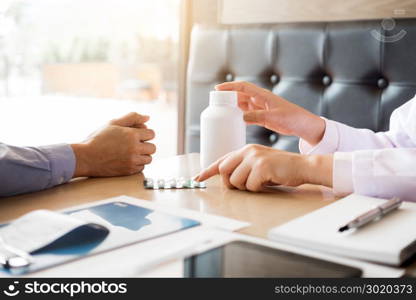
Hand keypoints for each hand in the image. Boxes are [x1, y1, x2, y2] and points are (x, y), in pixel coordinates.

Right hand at [71, 112, 155, 176]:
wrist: (86, 157)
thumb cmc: (98, 139)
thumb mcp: (113, 124)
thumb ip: (131, 118)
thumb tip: (147, 117)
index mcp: (132, 135)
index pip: (151, 134)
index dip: (144, 134)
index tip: (137, 136)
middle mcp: (135, 148)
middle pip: (152, 148)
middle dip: (145, 145)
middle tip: (134, 145)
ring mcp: (132, 161)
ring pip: (148, 159)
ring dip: (142, 155)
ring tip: (130, 153)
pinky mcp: (129, 171)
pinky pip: (141, 168)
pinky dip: (136, 164)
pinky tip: (126, 160)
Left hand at [195, 144, 332, 191]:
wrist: (302, 166)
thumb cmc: (280, 169)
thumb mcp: (258, 165)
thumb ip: (243, 168)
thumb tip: (227, 180)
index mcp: (245, 150)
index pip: (221, 160)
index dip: (208, 170)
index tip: (197, 177)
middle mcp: (247, 151)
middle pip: (224, 171)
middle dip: (230, 183)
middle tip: (245, 186)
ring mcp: (254, 157)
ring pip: (236, 180)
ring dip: (246, 187)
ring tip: (261, 182)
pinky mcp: (261, 166)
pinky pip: (250, 185)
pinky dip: (258, 189)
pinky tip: (268, 181)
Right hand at [216, 81, 325, 145]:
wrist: (303, 125)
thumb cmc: (293, 118)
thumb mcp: (274, 118)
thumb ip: (258, 116)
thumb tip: (242, 116)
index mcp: (264, 96)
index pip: (243, 87)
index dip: (230, 86)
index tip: (218, 88)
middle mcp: (261, 100)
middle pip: (241, 94)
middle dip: (228, 96)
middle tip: (216, 101)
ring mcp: (262, 108)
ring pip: (243, 104)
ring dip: (233, 106)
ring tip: (222, 110)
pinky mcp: (263, 116)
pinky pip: (248, 113)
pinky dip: (240, 115)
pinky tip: (234, 119)